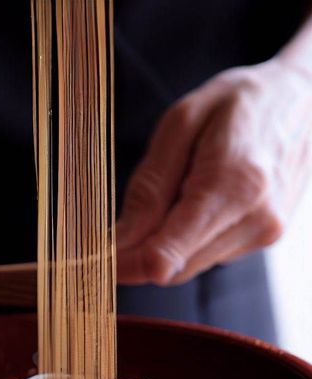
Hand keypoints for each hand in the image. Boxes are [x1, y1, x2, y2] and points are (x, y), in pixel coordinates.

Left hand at [117, 58, 311, 285]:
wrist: (302, 98)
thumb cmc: (237, 103)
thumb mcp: (180, 125)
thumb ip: (149, 188)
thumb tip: (120, 241)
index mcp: (233, 187)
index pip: (166, 257)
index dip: (125, 264)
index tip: (99, 255)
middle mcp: (256, 220)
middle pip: (172, 269)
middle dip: (138, 253)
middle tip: (122, 220)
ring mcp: (264, 233)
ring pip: (187, 267)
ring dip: (162, 244)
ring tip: (171, 194)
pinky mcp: (264, 238)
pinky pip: (206, 255)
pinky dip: (185, 238)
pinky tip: (192, 201)